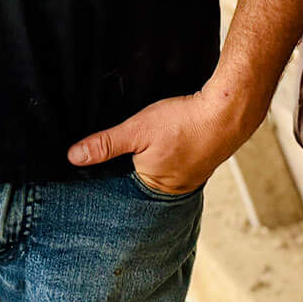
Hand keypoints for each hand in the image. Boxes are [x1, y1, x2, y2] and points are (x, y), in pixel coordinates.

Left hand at [67, 86, 257, 195]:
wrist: (228, 111)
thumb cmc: (185, 123)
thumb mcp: (137, 130)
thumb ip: (105, 144)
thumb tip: (74, 157)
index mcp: (154, 189)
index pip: (121, 191)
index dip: (107, 178)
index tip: (92, 169)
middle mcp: (172, 190)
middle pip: (140, 183)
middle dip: (128, 170)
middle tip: (118, 153)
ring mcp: (188, 178)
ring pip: (157, 172)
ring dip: (148, 161)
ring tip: (140, 147)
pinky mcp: (198, 163)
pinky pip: (174, 163)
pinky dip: (166, 154)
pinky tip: (164, 142)